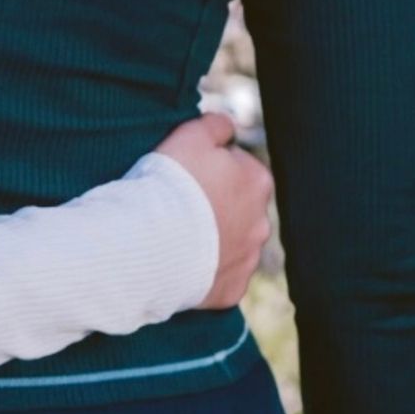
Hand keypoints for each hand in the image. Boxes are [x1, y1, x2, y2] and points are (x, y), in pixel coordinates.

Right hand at [158, 111, 271, 309]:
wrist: (152, 242)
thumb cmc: (170, 184)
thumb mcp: (190, 135)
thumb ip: (215, 124)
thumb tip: (226, 127)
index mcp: (258, 181)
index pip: (237, 167)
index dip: (207, 168)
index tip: (184, 174)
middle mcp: (261, 222)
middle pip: (238, 207)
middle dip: (215, 205)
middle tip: (178, 205)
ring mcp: (247, 259)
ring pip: (231, 243)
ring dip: (211, 237)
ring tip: (176, 235)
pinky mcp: (231, 288)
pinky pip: (219, 275)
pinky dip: (205, 269)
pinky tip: (180, 261)